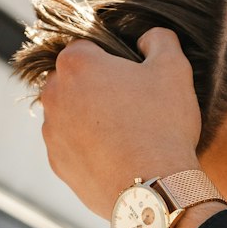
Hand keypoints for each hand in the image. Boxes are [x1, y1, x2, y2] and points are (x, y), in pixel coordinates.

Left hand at [39, 28, 201, 218]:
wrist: (152, 189)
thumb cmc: (162, 124)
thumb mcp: (174, 69)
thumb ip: (160, 40)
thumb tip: (148, 38)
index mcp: (76, 63)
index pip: (87, 46)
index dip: (111, 57)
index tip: (132, 74)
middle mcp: (53, 95)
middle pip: (74, 80)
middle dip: (96, 87)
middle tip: (131, 104)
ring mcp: (52, 132)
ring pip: (71, 114)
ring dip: (90, 118)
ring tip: (126, 134)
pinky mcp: (58, 164)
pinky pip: (72, 147)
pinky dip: (89, 148)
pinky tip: (117, 156)